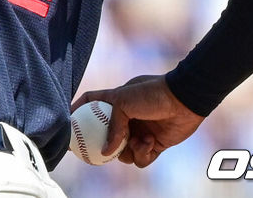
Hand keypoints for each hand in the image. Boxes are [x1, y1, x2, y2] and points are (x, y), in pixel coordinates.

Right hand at [71, 75, 203, 167]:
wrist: (184, 100)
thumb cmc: (151, 94)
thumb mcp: (123, 102)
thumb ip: (111, 127)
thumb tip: (106, 152)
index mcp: (115, 101)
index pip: (90, 103)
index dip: (77, 110)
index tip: (68, 122)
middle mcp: (126, 117)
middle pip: (105, 135)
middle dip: (103, 145)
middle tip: (99, 152)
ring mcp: (139, 131)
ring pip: (123, 152)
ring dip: (128, 150)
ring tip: (136, 141)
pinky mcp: (154, 145)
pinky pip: (141, 158)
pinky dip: (143, 153)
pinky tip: (150, 142)